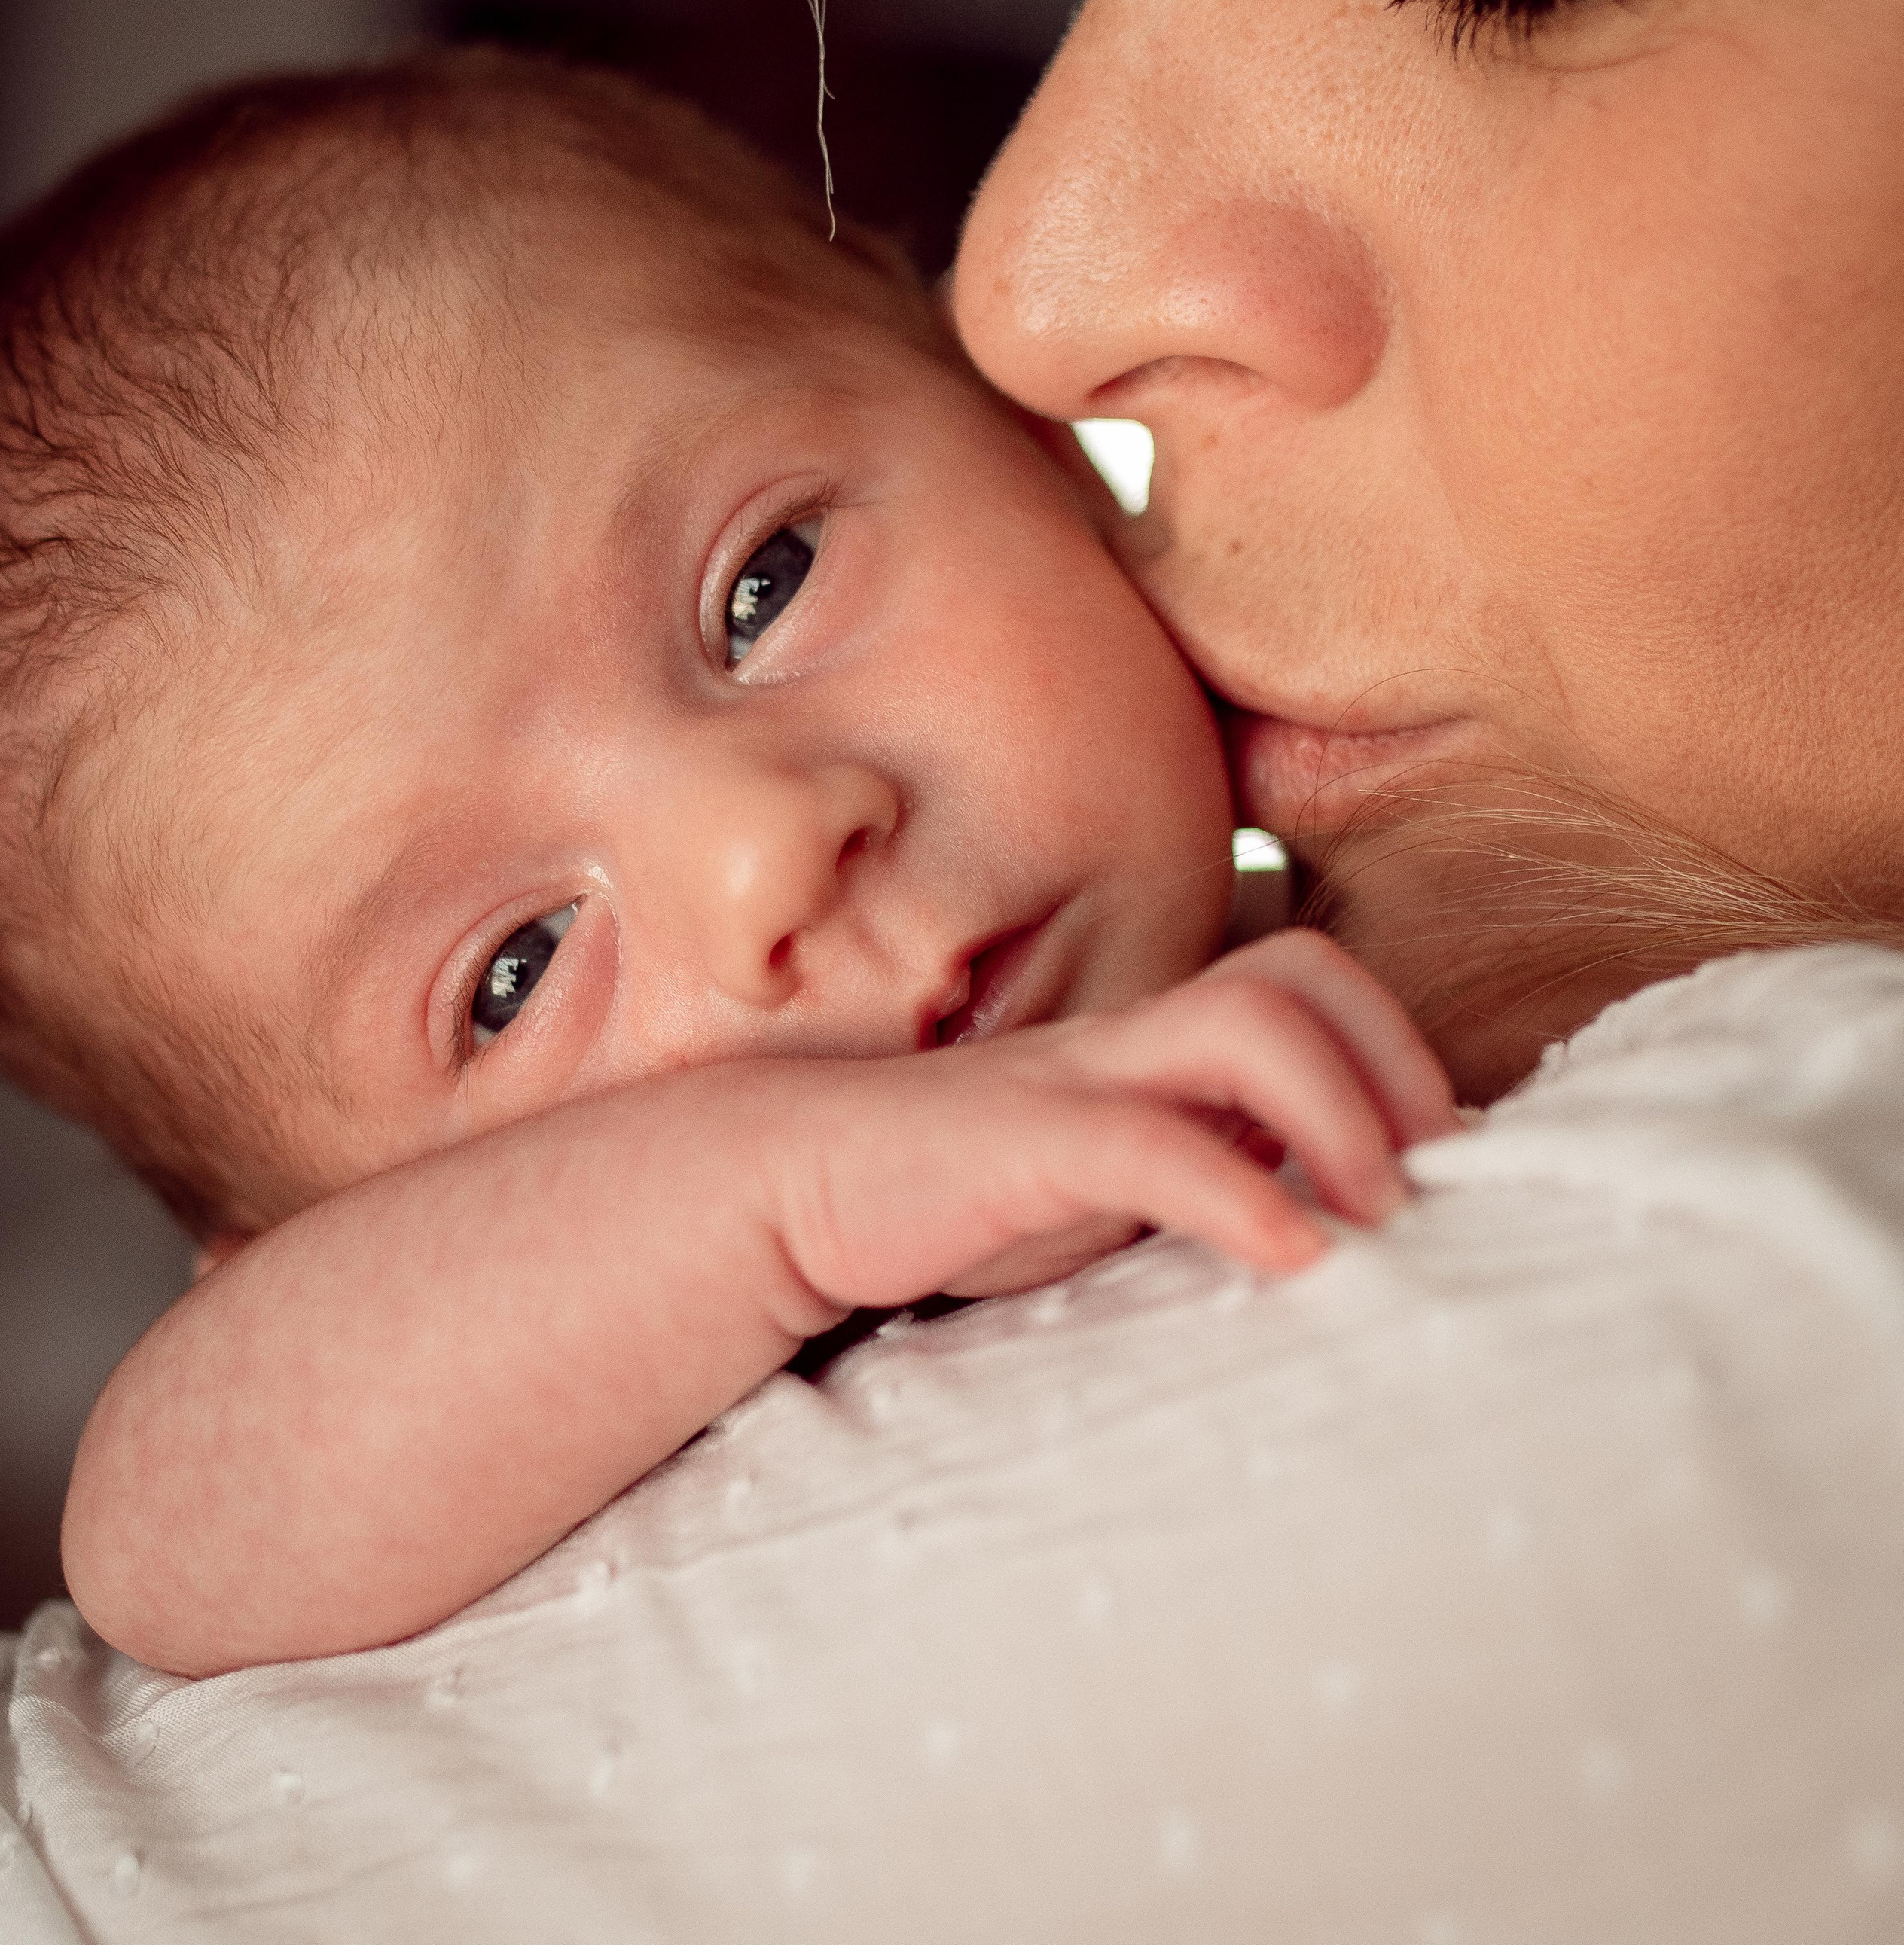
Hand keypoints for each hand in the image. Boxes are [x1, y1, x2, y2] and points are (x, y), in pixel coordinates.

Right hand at [746, 928, 1457, 1330]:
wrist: (790, 1183)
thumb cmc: (956, 1192)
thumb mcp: (1101, 1185)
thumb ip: (1198, 1167)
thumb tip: (1320, 1206)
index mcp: (1153, 1046)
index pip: (1305, 983)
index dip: (1396, 1053)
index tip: (1439, 1162)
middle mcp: (1129, 1039)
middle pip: (1299, 972)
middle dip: (1395, 1061)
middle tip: (1430, 1177)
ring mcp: (1076, 1078)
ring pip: (1245, 1023)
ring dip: (1344, 1116)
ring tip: (1381, 1214)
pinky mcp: (1021, 1138)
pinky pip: (1147, 1140)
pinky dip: (1237, 1194)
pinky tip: (1292, 1257)